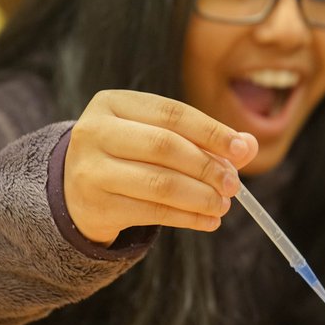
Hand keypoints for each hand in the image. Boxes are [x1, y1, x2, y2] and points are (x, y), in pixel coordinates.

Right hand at [63, 89, 257, 244]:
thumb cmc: (129, 156)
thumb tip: (249, 145)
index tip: (242, 150)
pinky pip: (152, 212)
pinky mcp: (96, 205)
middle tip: (234, 184)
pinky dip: (187, 218)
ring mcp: (91, 169)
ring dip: (201, 197)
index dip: (211, 131)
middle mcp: (95, 131)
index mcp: (113, 103)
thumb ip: (203, 138)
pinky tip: (207, 221)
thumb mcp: (159, 137)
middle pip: (165, 146)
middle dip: (207, 167)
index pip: (172, 113)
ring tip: (223, 205)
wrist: (76, 190)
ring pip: (160, 183)